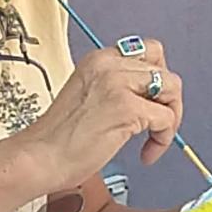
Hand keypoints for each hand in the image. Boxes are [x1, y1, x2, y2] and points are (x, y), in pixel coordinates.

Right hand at [20, 38, 183, 192]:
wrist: (40, 157)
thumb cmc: (59, 140)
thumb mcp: (90, 98)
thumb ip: (116, 90)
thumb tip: (149, 99)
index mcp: (99, 60)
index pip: (148, 53)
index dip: (157, 83)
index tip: (150, 107)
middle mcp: (109, 64)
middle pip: (165, 70)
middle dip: (168, 102)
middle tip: (157, 127)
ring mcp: (118, 84)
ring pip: (172, 88)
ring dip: (170, 119)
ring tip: (154, 141)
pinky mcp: (127, 108)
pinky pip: (166, 118)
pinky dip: (162, 140)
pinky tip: (145, 154)